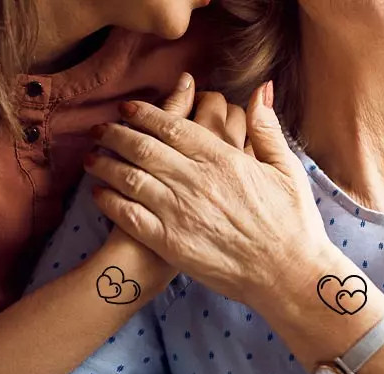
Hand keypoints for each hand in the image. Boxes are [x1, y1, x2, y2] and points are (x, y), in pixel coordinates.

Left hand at [85, 80, 331, 310]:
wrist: (288, 274)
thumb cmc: (293, 223)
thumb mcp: (287, 169)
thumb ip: (267, 128)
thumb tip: (260, 89)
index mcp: (222, 159)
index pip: (172, 127)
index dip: (144, 114)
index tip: (127, 108)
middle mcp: (195, 181)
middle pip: (142, 148)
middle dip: (115, 134)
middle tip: (99, 129)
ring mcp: (180, 212)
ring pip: (130, 178)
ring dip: (105, 164)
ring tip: (90, 158)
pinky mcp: (171, 243)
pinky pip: (130, 216)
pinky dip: (109, 201)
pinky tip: (98, 194)